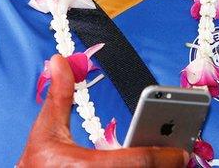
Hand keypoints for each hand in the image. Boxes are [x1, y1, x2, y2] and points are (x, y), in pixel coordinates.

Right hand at [18, 55, 189, 166]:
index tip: (181, 150)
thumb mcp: (46, 130)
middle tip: (181, 153)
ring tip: (172, 162)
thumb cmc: (37, 165)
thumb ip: (59, 96)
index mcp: (89, 167)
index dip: (164, 155)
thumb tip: (60, 61)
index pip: (138, 161)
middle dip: (166, 165)